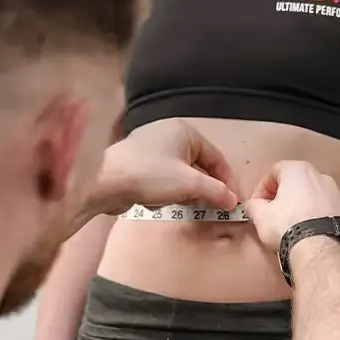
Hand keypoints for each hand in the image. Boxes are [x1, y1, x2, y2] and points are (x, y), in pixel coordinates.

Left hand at [86, 119, 237, 217]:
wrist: (105, 182)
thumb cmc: (150, 175)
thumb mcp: (189, 183)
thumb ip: (215, 191)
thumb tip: (234, 201)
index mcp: (184, 131)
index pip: (216, 157)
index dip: (226, 181)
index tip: (233, 202)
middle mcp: (168, 134)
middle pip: (198, 166)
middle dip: (203, 188)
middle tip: (211, 208)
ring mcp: (151, 149)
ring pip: (180, 174)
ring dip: (183, 192)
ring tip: (178, 203)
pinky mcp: (138, 164)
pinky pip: (163, 179)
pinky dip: (165, 192)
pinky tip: (156, 201)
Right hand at [244, 160, 339, 251]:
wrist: (320, 249)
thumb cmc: (290, 227)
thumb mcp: (260, 216)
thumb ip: (253, 206)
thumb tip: (252, 206)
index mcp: (298, 170)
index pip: (274, 171)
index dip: (262, 188)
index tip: (258, 203)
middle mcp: (321, 177)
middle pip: (297, 182)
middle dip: (284, 196)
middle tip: (274, 214)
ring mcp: (337, 194)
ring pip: (314, 196)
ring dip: (303, 206)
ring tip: (293, 226)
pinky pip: (328, 210)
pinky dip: (319, 217)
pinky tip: (311, 233)